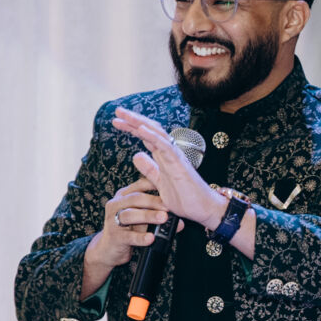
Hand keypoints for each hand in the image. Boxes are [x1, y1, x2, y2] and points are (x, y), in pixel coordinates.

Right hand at [88, 177, 165, 267]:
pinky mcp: (115, 237)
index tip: (170, 186)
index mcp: (123, 196)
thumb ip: (158, 217)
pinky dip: (141, 238)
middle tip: (169, 206)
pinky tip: (151, 238)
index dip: (154, 184)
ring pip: (130, 215)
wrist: (108, 250)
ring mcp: (113, 220)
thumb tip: (180, 222)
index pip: (139, 185)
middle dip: (154, 201)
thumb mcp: (142, 221)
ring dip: (148, 216)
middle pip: (135, 199)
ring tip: (163, 218)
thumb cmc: (127, 230)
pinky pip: (129, 237)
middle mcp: (116, 205)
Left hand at [111, 108, 224, 229]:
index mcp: (164, 157)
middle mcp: (169, 153)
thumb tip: (136, 156)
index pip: (146, 137)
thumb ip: (149, 170)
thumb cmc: (186, 198)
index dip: (132, 127)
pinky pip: (165, 146)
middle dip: (133, 119)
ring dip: (140, 123)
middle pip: (150, 130)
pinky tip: (141, 129)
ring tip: (125, 115)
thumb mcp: (160, 183)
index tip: (116, 121)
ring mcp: (175, 156)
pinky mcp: (179, 163)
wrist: (203, 209)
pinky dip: (153, 136)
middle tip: (117, 111)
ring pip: (156, 133)